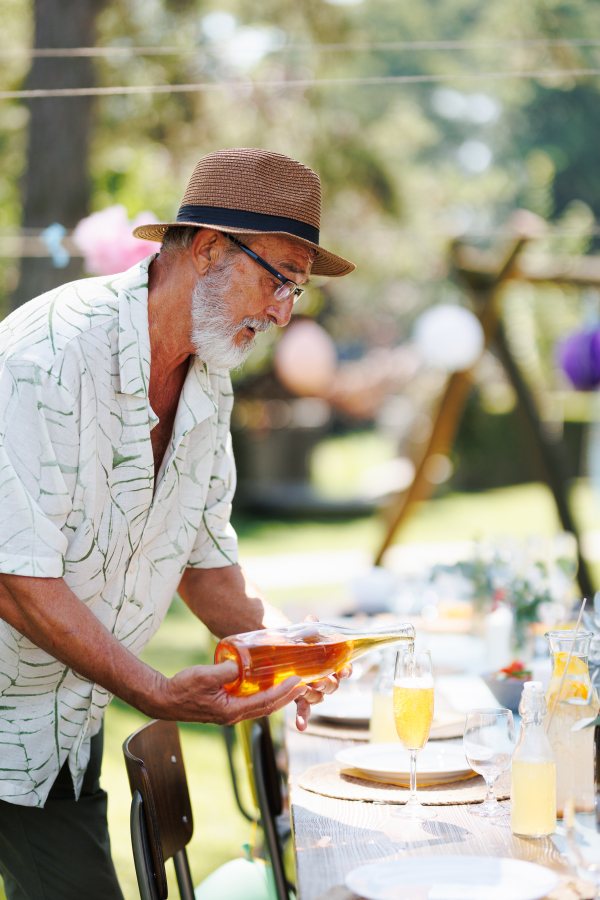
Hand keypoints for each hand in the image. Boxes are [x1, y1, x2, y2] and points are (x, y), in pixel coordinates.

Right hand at [152, 660, 307, 724]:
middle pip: (268, 707)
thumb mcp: (204, 675)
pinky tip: (268, 686)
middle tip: (304, 684)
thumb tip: (240, 665)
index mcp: (231, 711)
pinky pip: (251, 703)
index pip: (265, 702)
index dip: (283, 692)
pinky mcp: (226, 709)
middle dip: (287, 697)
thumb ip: (224, 670)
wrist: (165, 699)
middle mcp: (234, 716)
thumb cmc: (182, 688)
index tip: (297, 682)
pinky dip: (264, 696)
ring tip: (292, 685)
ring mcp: (230, 714)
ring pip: (261, 706)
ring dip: (278, 697)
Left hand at [294, 615, 352, 731]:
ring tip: (303, 691)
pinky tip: (301, 726)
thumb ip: (310, 626)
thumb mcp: (305, 632)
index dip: (346, 670)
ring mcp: (313, 688)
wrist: (283, 649)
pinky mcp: (299, 696)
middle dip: (327, 684)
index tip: (344, 671)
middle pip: (333, 686)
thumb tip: (311, 619)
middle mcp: (326, 678)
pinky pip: (304, 709)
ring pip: (319, 696)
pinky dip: (303, 717)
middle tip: (318, 681)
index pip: (345, 668)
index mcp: (332, 662)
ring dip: (313, 696)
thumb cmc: (300, 641)